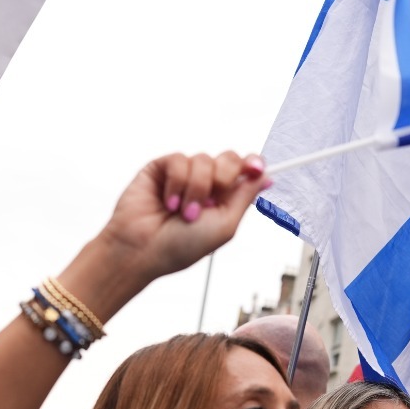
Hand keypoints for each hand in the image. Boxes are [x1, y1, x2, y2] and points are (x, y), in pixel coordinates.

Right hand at [97, 152, 269, 284]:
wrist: (142, 250)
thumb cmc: (181, 247)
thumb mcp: (225, 225)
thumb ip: (245, 196)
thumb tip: (267, 176)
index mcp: (223, 199)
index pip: (244, 170)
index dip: (252, 164)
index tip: (254, 168)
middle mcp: (204, 184)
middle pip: (228, 158)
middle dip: (223, 178)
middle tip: (210, 202)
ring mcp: (182, 175)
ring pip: (203, 159)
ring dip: (196, 189)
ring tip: (183, 212)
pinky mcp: (161, 168)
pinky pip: (179, 159)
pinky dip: (177, 183)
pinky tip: (168, 202)